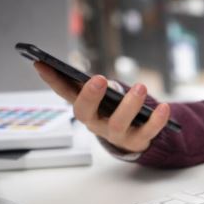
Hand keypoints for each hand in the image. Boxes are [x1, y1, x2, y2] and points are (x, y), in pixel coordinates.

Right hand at [33, 61, 169, 152]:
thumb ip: (97, 87)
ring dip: (130, 104)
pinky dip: (157, 120)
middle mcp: (96, 124)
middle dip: (90, 96)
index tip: (40, 63)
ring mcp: (116, 135)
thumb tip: (98, 82)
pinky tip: (164, 107)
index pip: (64, 94)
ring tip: (140, 86)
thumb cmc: (115, 110)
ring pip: (119, 123)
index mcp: (84, 109)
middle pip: (86, 113)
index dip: (51, 80)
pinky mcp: (138, 141)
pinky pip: (148, 132)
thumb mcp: (104, 97)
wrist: (133, 138)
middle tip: (98, 78)